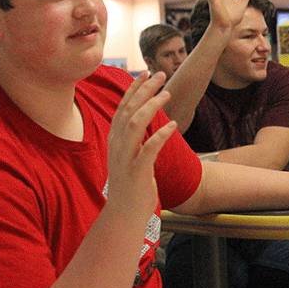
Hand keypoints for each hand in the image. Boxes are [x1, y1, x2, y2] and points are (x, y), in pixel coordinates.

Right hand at [106, 72, 176, 211]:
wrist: (124, 214)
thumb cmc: (131, 183)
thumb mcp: (129, 155)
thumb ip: (133, 136)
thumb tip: (145, 114)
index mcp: (115, 140)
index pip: (122, 107)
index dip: (134, 88)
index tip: (146, 72)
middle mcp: (117, 145)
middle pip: (128, 110)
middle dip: (144, 89)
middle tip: (161, 74)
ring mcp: (125, 159)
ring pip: (135, 124)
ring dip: (152, 106)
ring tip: (167, 93)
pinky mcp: (137, 172)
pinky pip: (148, 150)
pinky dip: (160, 135)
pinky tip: (173, 125)